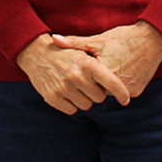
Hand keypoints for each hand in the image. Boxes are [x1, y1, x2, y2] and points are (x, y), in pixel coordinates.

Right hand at [15, 33, 130, 113]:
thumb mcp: (82, 51)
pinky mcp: (53, 97)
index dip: (121, 93)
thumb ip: (100, 66)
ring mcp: (64, 88)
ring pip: (86, 105)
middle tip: (88, 83)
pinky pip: (72, 109)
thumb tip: (120, 82)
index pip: (111, 83)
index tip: (126, 99)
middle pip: (99, 97)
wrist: (36, 53)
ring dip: (84, 98)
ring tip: (75, 86)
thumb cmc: (65, 53)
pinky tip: (66, 91)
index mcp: (87, 63)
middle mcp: (76, 76)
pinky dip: (71, 103)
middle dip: (96, 92)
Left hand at [51, 22, 161, 99]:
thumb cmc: (123, 38)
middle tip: (101, 68)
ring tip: (113, 68)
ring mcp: (127, 89)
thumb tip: (53, 39)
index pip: (85, 82)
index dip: (84, 76)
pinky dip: (121, 85)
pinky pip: (123, 92)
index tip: (85, 69)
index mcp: (102, 71)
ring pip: (110, 93)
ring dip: (108, 85)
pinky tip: (123, 71)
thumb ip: (74, 42)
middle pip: (97, 90)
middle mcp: (115, 84)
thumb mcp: (98, 39)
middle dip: (95, 82)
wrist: (153, 39)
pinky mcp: (136, 91)